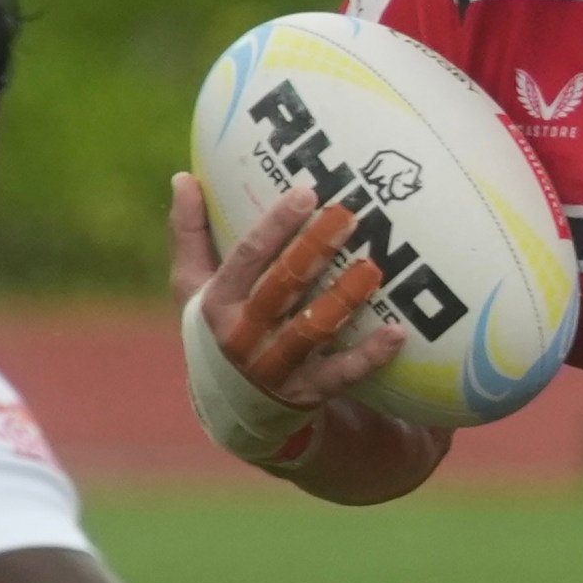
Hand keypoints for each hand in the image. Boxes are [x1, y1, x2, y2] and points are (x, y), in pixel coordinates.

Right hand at [172, 173, 408, 409]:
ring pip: (313, 329)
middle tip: (347, 215)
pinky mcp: (307, 391)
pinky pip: (343, 374)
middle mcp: (244, 334)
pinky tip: (398, 333)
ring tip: (372, 269)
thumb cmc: (218, 327)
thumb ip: (189, 233)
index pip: (247, 257)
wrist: (231, 405)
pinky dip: (370, 356)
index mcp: (218, 301)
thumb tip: (184, 177)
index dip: (276, 225)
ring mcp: (276, 366)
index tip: (306, 193)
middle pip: (282, 286)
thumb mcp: (192, 286)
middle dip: (314, 250)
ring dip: (343, 299)